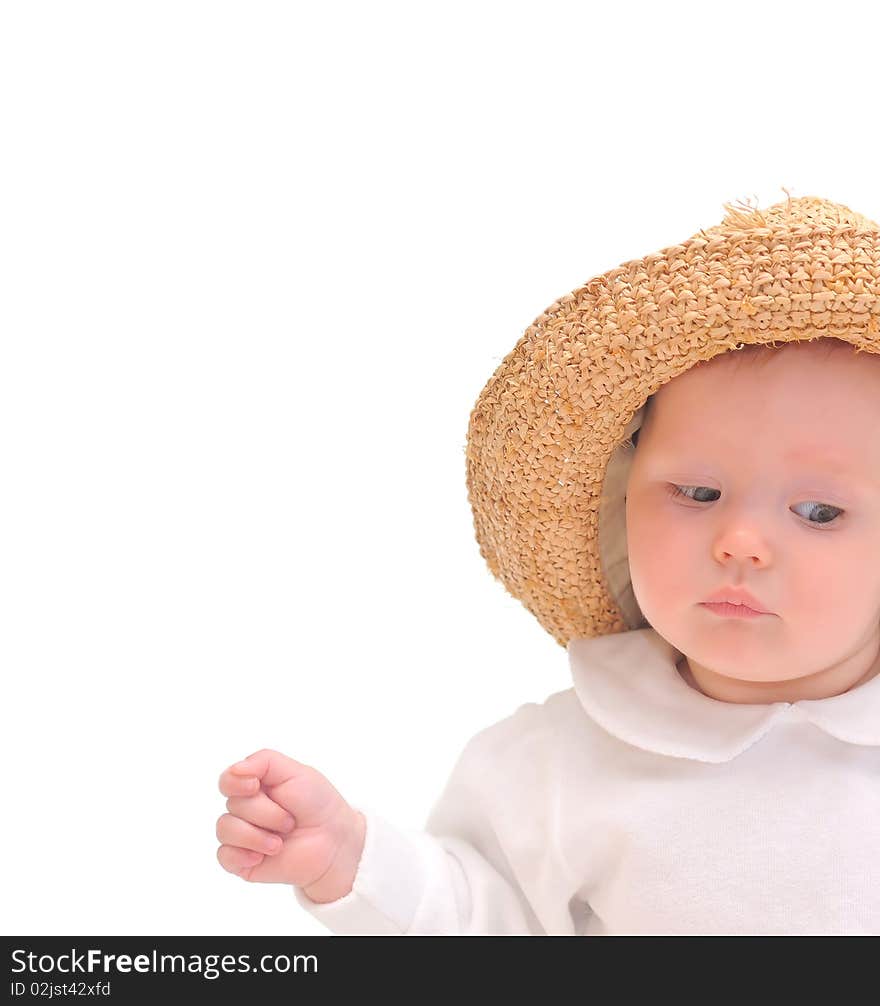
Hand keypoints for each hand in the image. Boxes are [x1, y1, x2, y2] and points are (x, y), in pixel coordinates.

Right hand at [216, 748, 365, 898]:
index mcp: (255, 785)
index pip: (227, 780)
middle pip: (233, 805)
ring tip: (279, 844)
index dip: (235, 783)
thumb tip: (234, 770)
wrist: (333, 842)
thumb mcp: (296, 771)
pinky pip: (224, 856)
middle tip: (290, 820)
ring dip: (256, 836)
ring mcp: (242, 836)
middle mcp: (245, 809)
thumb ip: (263, 761)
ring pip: (225, 829)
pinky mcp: (242, 861)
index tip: (255, 786)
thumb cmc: (317, 804)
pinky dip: (242, 855)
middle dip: (265, 812)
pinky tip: (261, 857)